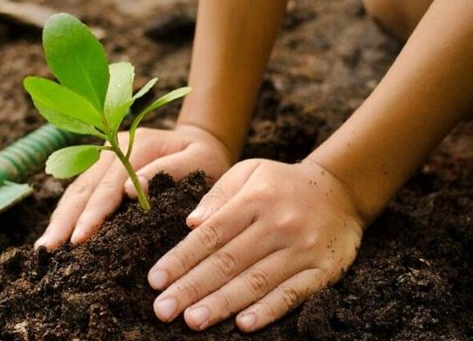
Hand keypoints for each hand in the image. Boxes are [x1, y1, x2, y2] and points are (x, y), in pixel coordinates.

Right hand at [34, 124, 233, 249]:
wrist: (201, 141)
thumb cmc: (205, 157)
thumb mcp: (199, 160)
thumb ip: (169, 171)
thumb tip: (131, 190)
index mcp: (136, 144)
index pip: (109, 185)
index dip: (93, 212)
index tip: (80, 238)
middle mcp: (112, 148)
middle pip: (84, 187)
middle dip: (65, 220)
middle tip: (49, 250)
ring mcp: (103, 157)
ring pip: (75, 190)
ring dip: (59, 219)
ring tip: (44, 248)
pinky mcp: (100, 169)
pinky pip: (78, 192)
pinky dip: (66, 214)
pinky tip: (56, 234)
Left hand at [148, 159, 365, 331]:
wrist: (341, 190)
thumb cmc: (281, 184)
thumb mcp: (249, 172)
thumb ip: (218, 195)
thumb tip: (190, 223)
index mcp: (254, 200)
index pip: (210, 234)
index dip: (181, 259)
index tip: (155, 280)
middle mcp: (277, 225)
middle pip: (228, 262)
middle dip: (192, 288)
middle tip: (164, 310)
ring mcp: (302, 249)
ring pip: (256, 281)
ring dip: (222, 304)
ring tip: (193, 320)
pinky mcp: (323, 270)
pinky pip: (293, 294)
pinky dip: (268, 311)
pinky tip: (244, 324)